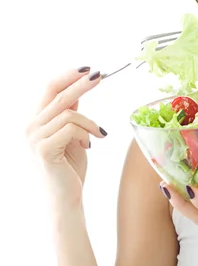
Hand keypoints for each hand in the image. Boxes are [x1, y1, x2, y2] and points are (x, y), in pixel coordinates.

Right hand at [26, 67, 107, 208]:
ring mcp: (35, 138)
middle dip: (81, 83)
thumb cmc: (69, 166)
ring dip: (90, 122)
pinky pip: (71, 128)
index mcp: (36, 119)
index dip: (68, 76)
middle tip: (99, 74)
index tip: (88, 68)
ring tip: (98, 134)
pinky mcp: (44, 149)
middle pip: (58, 95)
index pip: (49, 88)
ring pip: (69, 113)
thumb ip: (70, 112)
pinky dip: (87, 133)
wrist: (65, 197)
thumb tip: (80, 85)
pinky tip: (90, 145)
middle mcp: (30, 126)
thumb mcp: (71, 132)